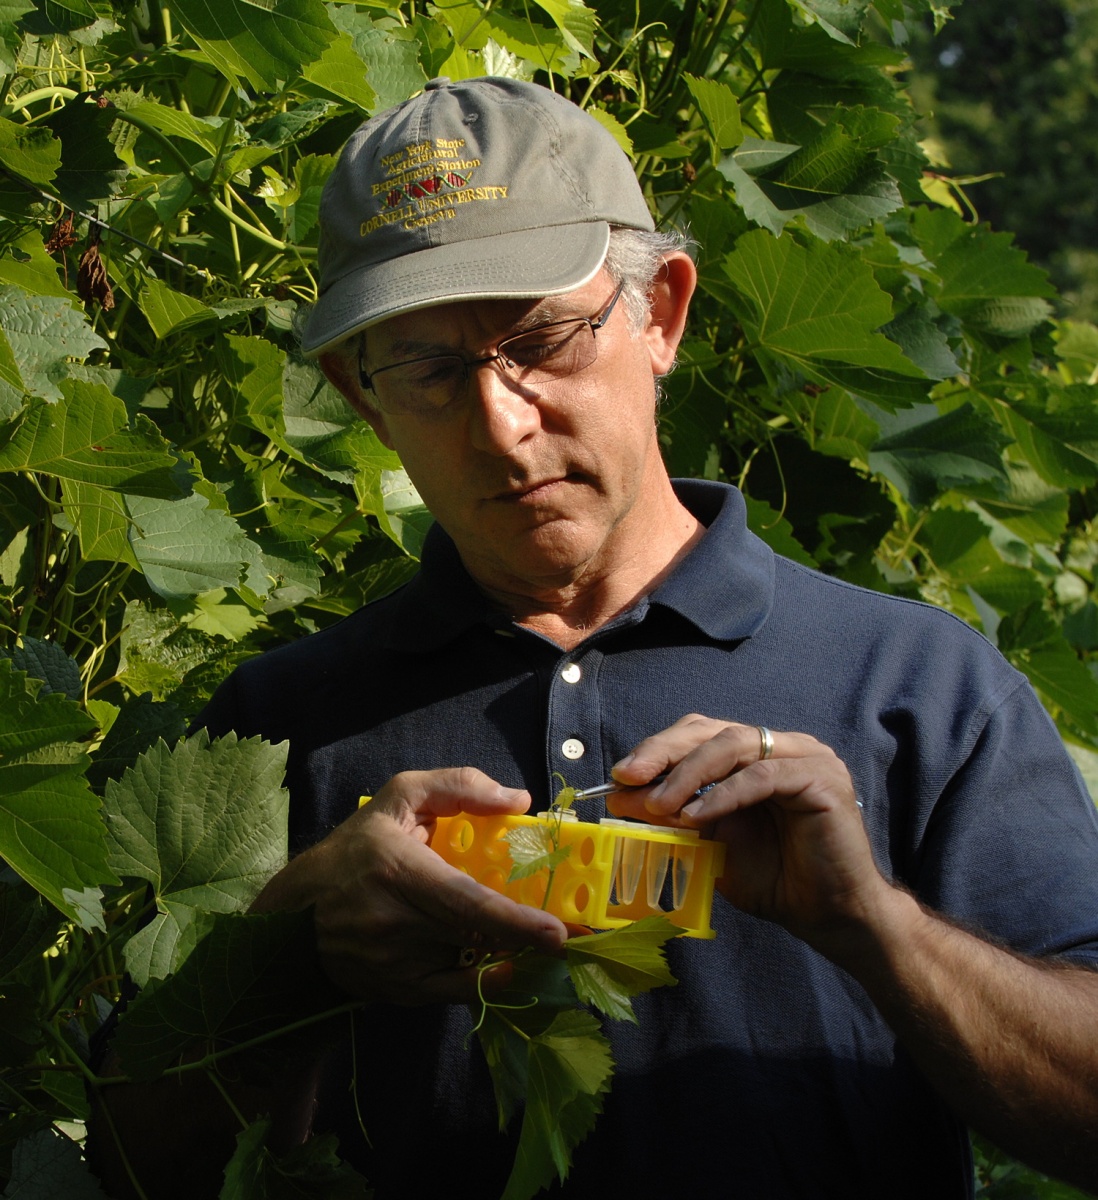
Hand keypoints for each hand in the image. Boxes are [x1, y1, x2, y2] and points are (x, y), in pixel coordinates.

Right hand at [251, 768, 567, 1004]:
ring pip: (470, 962)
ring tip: (534, 938)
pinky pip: (456, 992)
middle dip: (527, 938)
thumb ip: (457, 787)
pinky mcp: (399, 993)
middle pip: (476, 936)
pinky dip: (487, 980)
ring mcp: (396, 966)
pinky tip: (507, 964)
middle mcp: (396, 924)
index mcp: (399, 871)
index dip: (514, 922)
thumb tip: (517, 801)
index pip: (466, 903)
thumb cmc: (354, 851)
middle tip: (571, 933)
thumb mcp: (397, 799)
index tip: (556, 933)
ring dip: (507, 951)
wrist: (295, 917)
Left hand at [605, 715, 892, 952]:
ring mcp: (806, 756)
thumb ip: (674, 817)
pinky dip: (723, 795)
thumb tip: (622, 797)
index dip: (657, 750)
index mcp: (758, 754)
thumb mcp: (711, 842)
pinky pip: (763, 777)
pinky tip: (695, 816)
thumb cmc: (776, 879)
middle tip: (629, 778)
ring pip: (734, 746)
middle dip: (664, 752)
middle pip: (712, 731)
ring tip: (658, 806)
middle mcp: (783, 746)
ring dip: (688, 774)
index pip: (699, 734)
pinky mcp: (822, 778)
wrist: (830, 917)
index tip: (619, 777)